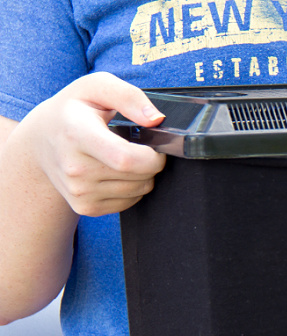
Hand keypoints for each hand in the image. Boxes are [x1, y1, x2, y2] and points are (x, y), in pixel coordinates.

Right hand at [20, 71, 166, 216]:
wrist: (40, 142)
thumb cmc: (72, 111)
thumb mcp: (96, 87)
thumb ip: (129, 97)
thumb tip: (156, 120)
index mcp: (77, 135)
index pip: (126, 159)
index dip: (152, 156)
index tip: (155, 145)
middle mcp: (75, 168)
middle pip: (139, 176)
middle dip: (152, 162)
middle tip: (138, 147)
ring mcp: (79, 192)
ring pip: (139, 190)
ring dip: (143, 175)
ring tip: (124, 157)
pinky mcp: (85, 207)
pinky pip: (129, 202)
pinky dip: (132, 188)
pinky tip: (115, 172)